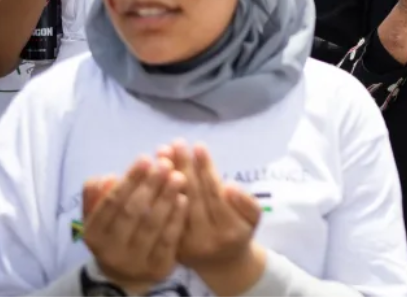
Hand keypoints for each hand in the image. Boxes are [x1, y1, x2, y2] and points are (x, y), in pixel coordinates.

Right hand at [81, 156, 187, 295]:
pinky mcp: (157, 269)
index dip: (129, 180)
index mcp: (94, 234)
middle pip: (132, 213)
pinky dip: (176, 219)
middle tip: (166, 163)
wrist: (127, 275)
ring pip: (151, 226)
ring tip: (179, 176)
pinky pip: (168, 241)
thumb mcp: (99, 217)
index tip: (145, 159)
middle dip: (150, 186)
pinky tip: (185, 199)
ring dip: (166, 198)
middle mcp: (110, 251)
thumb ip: (97, 196)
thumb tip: (108, 178)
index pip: (111, 203)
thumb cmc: (115, 233)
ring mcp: (134, 262)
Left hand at [159, 142, 266, 294]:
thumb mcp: (253, 218)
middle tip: (177, 143)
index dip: (206, 169)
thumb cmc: (239, 232)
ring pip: (175, 204)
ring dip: (166, 176)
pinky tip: (153, 174)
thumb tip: (228, 186)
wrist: (222, 264)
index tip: (198, 146)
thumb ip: (246, 201)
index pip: (214, 193)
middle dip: (184, 167)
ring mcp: (185, 244)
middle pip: (192, 196)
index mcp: (230, 230)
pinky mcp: (169, 246)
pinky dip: (157, 193)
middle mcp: (206, 239)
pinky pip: (163, 215)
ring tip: (163, 152)